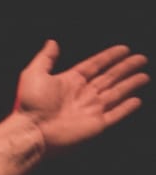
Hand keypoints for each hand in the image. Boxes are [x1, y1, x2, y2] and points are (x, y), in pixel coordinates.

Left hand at [15, 40, 147, 153]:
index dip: (109, 57)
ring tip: (144, 76)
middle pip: (110, 77)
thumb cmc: (30, 105)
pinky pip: (115, 114)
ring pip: (116, 93)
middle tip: (141, 58)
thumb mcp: (34, 74)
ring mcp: (90, 109)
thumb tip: (52, 42)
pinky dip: (126, 108)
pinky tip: (136, 100)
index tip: (123, 49)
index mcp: (71, 81)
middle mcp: (83, 94)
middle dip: (126, 68)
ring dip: (130, 84)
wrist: (31, 132)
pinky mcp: (96, 125)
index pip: (95, 65)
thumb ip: (45, 58)